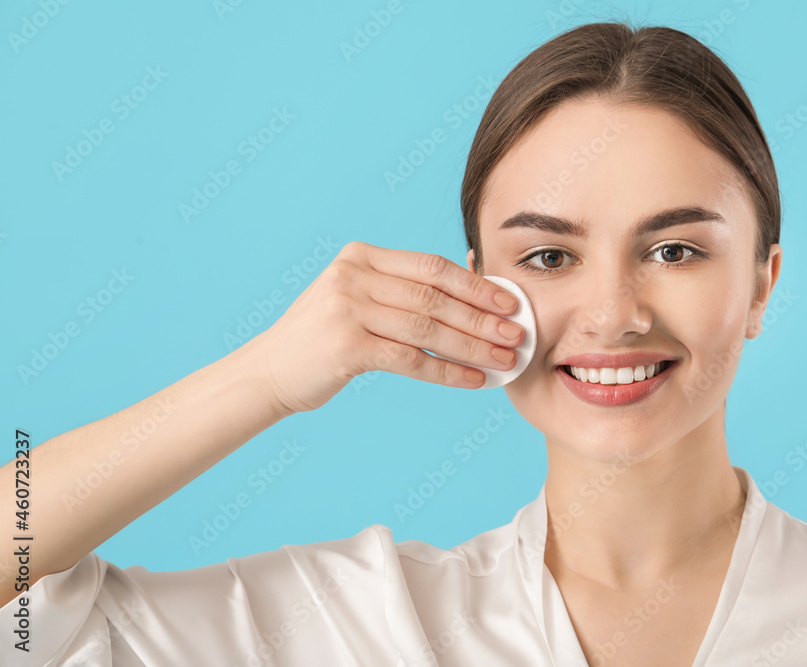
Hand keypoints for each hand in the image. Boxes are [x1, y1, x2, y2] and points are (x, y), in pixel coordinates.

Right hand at [240, 241, 525, 413]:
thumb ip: (402, 293)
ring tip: (505, 358)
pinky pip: (411, 360)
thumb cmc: (324, 338)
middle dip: (483, 317)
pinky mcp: (345, 346)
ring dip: (473, 345)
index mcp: (361, 256)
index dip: (476, 284)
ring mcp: (346, 309)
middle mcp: (353, 275)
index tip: (510, 301)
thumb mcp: (357, 298)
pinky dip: (448, 371)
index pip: (432, 266)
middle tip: (517, 334)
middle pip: (435, 297)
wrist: (269, 371)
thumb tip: (474, 304)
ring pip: (428, 328)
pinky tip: (475, 379)